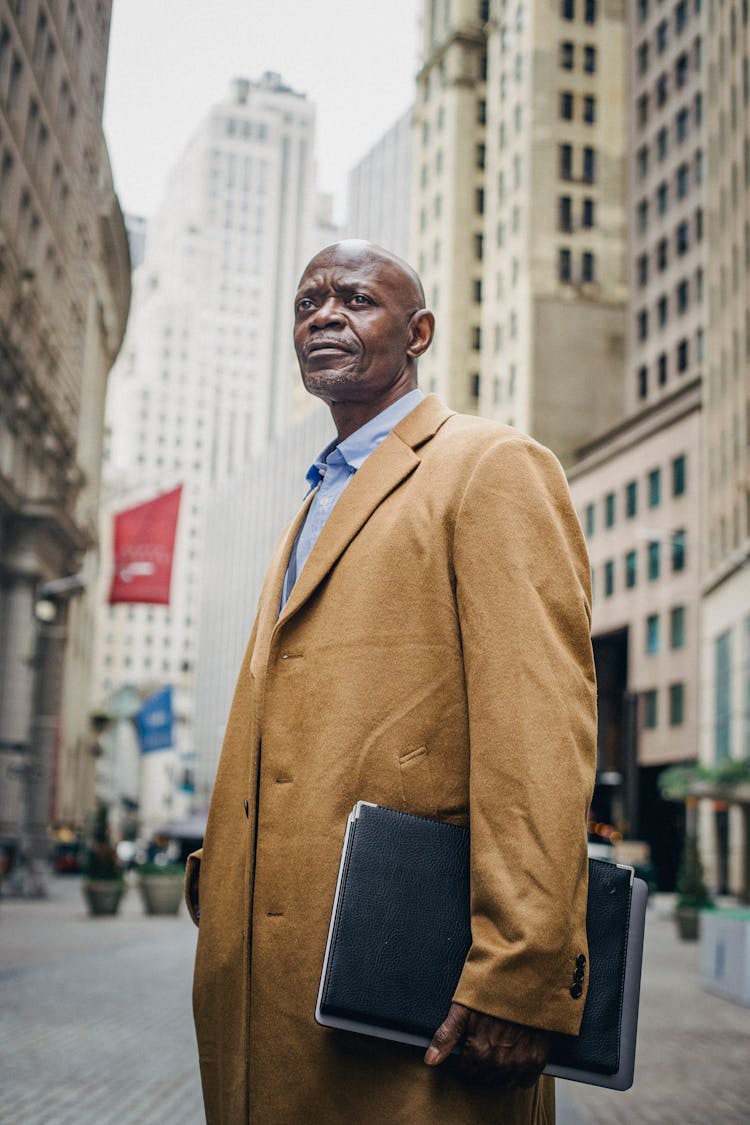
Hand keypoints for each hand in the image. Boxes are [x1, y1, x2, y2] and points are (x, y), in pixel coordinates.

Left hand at [424, 1002, 549, 1088]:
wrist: (524, 980)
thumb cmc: (492, 990)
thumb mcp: (463, 1008)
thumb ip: (446, 1036)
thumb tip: (430, 1060)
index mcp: (478, 1051)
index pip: (466, 1073)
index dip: (465, 1063)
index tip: (469, 1053)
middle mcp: (499, 1062)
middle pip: (484, 1080)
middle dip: (481, 1069)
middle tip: (485, 1049)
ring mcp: (519, 1062)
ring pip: (504, 1083)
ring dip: (499, 1074)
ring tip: (498, 1054)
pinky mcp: (536, 1059)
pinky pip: (525, 1080)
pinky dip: (520, 1074)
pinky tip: (516, 1058)